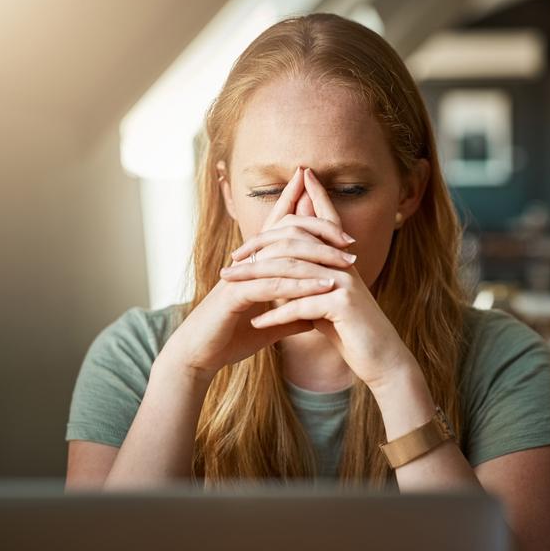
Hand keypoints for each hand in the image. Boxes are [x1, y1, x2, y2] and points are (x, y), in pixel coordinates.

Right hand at [165, 167, 355, 376]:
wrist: (198, 358)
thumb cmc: (229, 339)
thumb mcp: (268, 326)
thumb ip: (291, 316)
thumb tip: (315, 317)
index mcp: (253, 264)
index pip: (277, 228)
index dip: (295, 205)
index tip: (318, 192)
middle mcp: (246, 263)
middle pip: (285, 233)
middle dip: (319, 231)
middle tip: (351, 240)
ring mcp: (240, 276)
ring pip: (284, 257)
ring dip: (319, 259)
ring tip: (348, 264)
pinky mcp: (235, 295)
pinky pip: (273, 285)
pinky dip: (301, 285)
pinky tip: (325, 287)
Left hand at [224, 168, 418, 390]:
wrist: (382, 360)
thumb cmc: (351, 331)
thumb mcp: (325, 301)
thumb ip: (306, 282)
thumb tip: (278, 271)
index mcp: (341, 258)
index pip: (323, 220)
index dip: (313, 197)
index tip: (296, 178)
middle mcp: (344, 263)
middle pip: (296, 242)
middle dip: (260, 248)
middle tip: (232, 257)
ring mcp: (345, 281)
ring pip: (292, 272)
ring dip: (256, 279)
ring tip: (230, 286)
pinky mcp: (344, 304)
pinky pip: (301, 305)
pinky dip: (276, 314)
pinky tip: (257, 322)